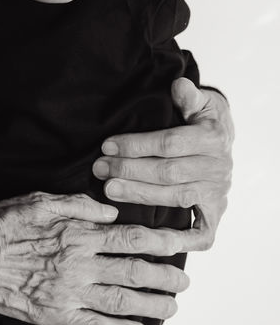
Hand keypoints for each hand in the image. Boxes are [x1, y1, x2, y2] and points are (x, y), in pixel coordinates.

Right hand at [0, 192, 189, 324]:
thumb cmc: (6, 223)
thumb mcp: (42, 200)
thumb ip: (80, 205)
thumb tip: (112, 210)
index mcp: (79, 234)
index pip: (130, 238)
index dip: (160, 242)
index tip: (179, 243)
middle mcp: (80, 265)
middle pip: (134, 271)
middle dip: (165, 276)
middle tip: (184, 280)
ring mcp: (70, 293)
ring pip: (122, 301)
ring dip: (152, 305)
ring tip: (171, 307)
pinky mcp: (57, 315)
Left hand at [92, 79, 232, 249]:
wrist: (224, 138)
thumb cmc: (203, 117)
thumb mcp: (201, 100)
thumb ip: (189, 95)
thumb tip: (179, 86)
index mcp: (213, 138)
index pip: (170, 144)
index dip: (137, 145)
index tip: (107, 145)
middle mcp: (219, 168)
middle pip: (168, 172)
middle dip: (130, 170)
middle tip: (100, 168)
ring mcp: (218, 193)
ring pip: (175, 197)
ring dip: (139, 194)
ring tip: (109, 188)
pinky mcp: (215, 213)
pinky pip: (201, 233)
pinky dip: (179, 238)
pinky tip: (150, 235)